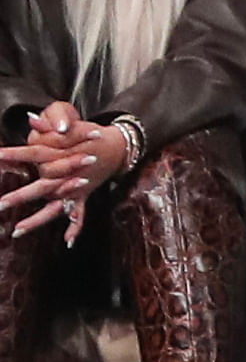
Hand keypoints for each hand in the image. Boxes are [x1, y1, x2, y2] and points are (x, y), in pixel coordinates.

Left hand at [0, 107, 127, 244]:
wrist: (118, 147)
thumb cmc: (90, 134)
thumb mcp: (73, 123)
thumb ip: (50, 123)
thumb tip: (31, 119)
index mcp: (62, 154)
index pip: (34, 153)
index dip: (13, 155)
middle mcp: (69, 174)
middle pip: (42, 187)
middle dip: (20, 197)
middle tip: (0, 204)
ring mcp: (77, 188)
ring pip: (55, 207)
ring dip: (36, 220)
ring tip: (17, 230)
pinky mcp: (84, 195)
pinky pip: (80, 214)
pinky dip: (76, 228)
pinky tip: (68, 242)